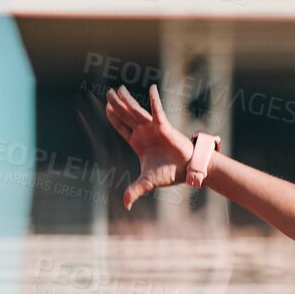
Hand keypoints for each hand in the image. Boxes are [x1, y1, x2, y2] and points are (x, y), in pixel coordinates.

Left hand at [103, 84, 192, 209]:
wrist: (187, 170)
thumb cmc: (169, 173)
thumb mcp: (148, 182)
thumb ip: (135, 190)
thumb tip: (126, 205)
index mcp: (138, 143)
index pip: (122, 128)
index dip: (114, 119)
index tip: (106, 109)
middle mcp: (144, 133)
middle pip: (126, 116)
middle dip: (116, 105)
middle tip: (108, 93)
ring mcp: (153, 128)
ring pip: (136, 111)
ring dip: (127, 100)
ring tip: (118, 89)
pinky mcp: (164, 127)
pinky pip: (157, 111)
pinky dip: (155, 100)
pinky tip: (152, 88)